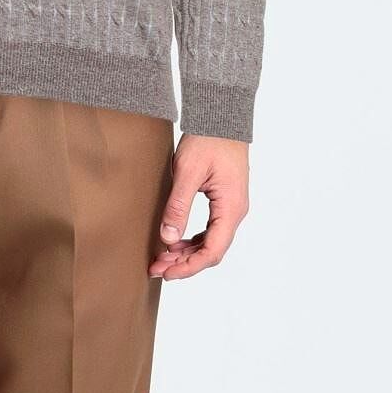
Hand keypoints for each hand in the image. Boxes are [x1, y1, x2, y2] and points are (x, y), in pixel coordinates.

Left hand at [149, 134, 249, 279]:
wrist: (221, 119)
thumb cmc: (208, 140)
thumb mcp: (188, 172)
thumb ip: (178, 206)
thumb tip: (168, 238)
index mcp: (231, 208)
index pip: (213, 251)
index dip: (189, 267)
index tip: (167, 273)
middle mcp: (235, 212)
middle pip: (212, 251)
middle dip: (184, 263)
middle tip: (156, 267)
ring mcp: (231, 208)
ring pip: (210, 242)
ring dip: (187, 253)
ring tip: (161, 258)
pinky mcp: (223, 202)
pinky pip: (209, 230)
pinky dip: (191, 240)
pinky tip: (173, 242)